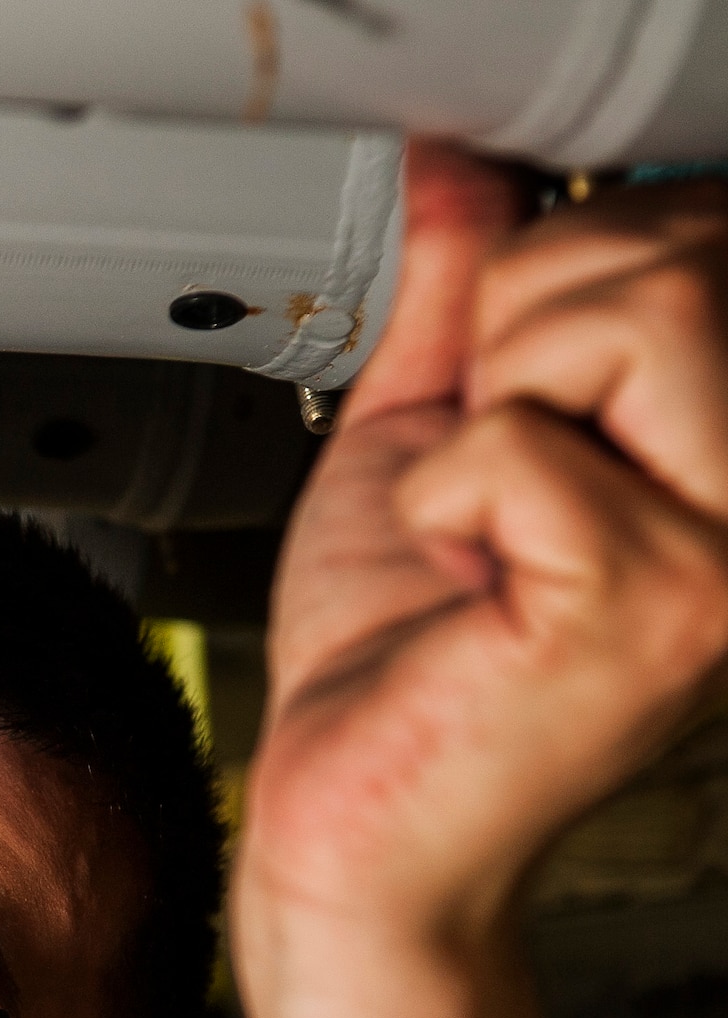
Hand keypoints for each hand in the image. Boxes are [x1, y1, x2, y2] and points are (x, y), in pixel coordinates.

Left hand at [239, 146, 727, 949]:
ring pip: (639, 318)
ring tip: (479, 525)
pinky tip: (464, 589)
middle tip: (477, 476)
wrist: (353, 822)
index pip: (702, 234)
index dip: (560, 278)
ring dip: (492, 412)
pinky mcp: (654, 610)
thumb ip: (467, 299)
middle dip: (520, 336)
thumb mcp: (429, 435)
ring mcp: (727, 560)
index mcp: (721, 452)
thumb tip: (463, 167)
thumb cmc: (393, 662)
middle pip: (682, 258)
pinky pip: (518, 443)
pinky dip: (439, 500)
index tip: (507, 397)